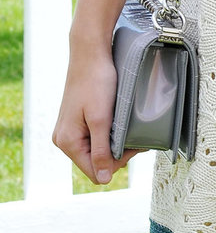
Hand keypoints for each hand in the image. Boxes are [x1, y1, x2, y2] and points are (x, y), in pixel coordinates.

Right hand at [53, 48, 136, 183]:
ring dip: (113, 143)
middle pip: (94, 162)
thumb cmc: (96, 81)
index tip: (134, 145)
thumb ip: (101, 150)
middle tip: (135, 136)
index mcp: (67, 142)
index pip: (95, 171)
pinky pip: (91, 138)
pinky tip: (118, 123)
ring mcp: (67, 130)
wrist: (89, 53)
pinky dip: (107, 134)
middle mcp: (63, 140)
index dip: (117, 163)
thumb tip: (103, 179)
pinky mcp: (74, 121)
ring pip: (94, 150)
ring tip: (129, 129)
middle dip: (116, 153)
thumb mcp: (101, 118)